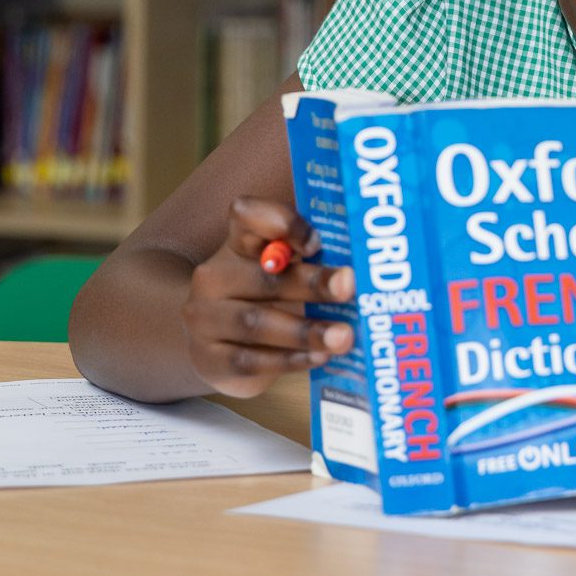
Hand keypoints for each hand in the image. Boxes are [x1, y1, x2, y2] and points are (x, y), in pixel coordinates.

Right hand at [181, 196, 355, 397]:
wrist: (214, 348)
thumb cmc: (263, 300)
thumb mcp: (282, 274)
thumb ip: (311, 261)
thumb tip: (369, 268)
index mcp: (239, 245)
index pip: (247, 216)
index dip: (280, 222)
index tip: (316, 242)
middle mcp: (216, 277)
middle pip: (265, 276)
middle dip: (313, 282)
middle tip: (350, 286)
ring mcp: (207, 319)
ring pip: (257, 322)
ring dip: (306, 330)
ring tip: (344, 337)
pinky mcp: (210, 360)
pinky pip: (251, 360)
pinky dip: (290, 359)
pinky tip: (319, 357)